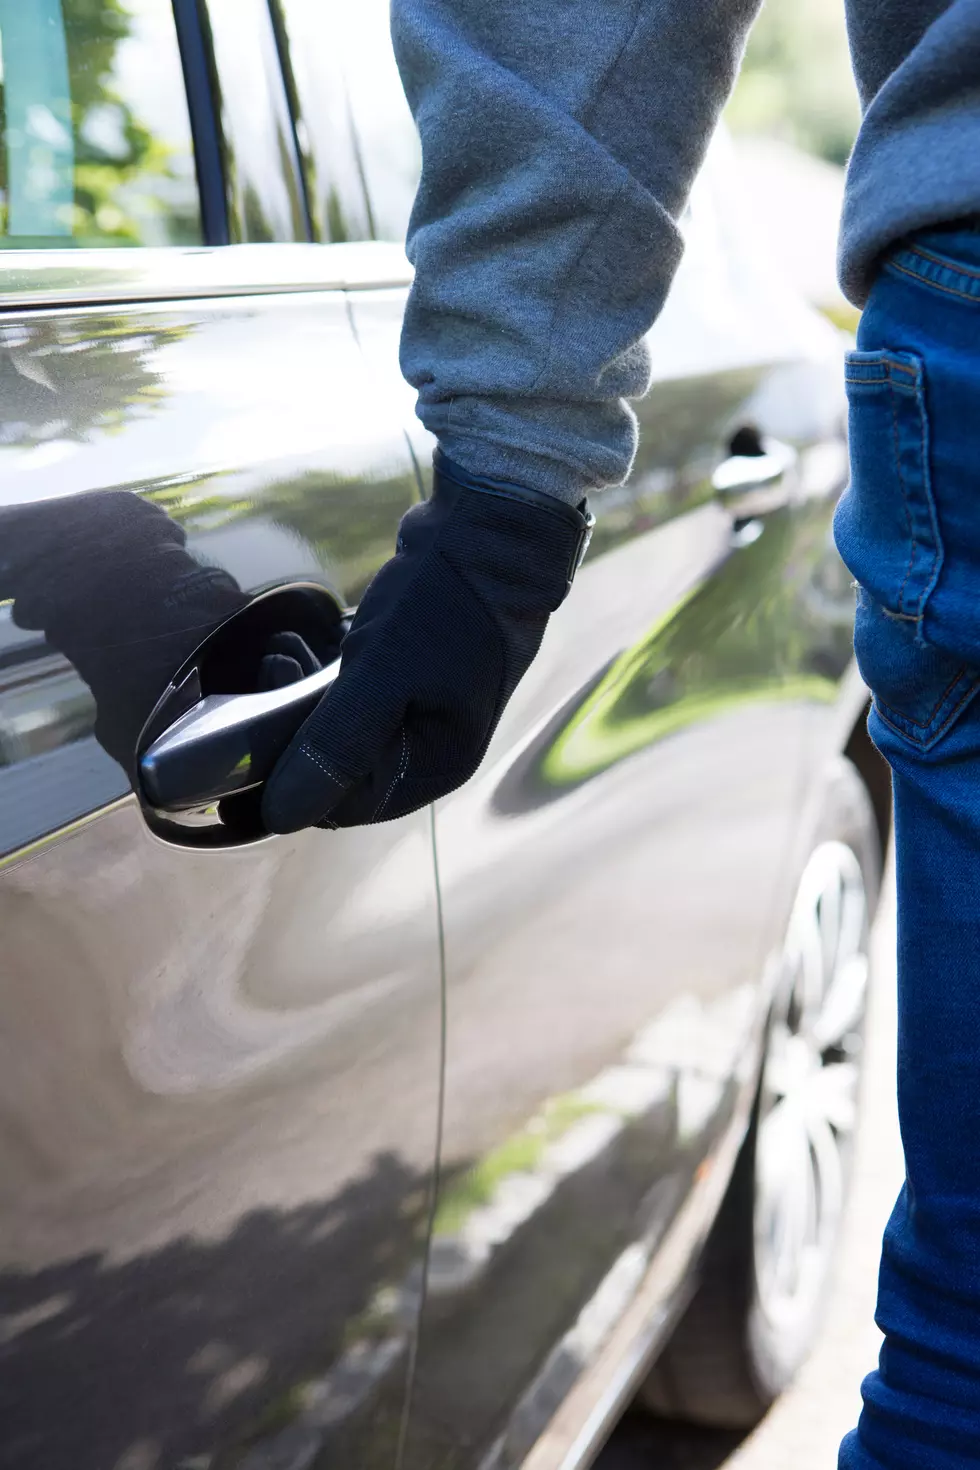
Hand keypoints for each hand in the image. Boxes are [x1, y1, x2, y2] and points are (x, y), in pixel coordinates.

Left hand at [261, 453, 592, 829]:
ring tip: (282, 650)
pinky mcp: (419, 671)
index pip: (347, 805)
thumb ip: (333, 748)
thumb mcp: (380, 677)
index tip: (261, 723)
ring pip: (349, 727)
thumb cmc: (444, 604)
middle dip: (297, 730)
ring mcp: (431, 707)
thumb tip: (281, 817)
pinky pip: (360, 693)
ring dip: (305, 698)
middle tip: (271, 669)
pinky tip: (309, 642)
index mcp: (437, 764)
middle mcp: (436, 747)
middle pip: (345, 768)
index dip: (295, 776)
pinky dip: (328, 675)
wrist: (494, 527)